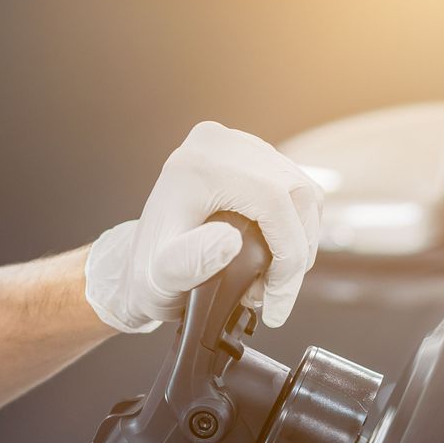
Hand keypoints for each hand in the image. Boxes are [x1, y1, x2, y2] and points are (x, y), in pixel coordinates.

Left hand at [85, 121, 324, 332]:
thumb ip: (191, 261)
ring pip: (302, 191)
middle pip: (296, 194)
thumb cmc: (152, 275)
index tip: (278, 298)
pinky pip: (294, 189)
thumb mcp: (163, 277)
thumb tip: (230, 242)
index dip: (289, 255)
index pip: (274, 201)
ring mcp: (238, 146)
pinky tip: (274, 255)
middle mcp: (220, 144)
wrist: (141, 266)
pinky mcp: (251, 157)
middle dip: (298, 252)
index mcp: (199, 164)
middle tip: (277, 293)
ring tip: (275, 279)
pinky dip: (294, 226)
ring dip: (300, 240)